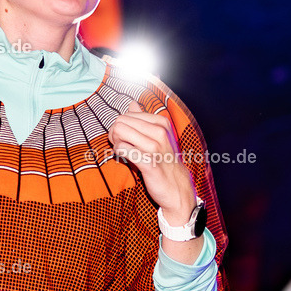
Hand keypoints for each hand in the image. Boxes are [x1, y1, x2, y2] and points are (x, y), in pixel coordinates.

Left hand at [108, 101, 195, 224]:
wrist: (176, 186)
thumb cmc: (163, 160)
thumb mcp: (158, 136)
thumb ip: (144, 119)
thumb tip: (132, 103)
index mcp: (161, 122)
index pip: (127, 114)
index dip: (120, 125)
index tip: (124, 137)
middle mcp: (160, 132)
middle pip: (120, 122)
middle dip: (114, 133)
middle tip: (119, 144)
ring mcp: (155, 148)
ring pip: (119, 133)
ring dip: (116, 143)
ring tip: (122, 151)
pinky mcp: (149, 163)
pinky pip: (123, 150)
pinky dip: (119, 153)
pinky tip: (124, 158)